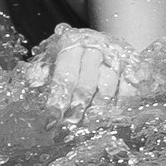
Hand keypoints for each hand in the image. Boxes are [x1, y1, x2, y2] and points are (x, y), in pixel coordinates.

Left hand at [23, 27, 139, 122]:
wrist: (100, 40)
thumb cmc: (71, 54)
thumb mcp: (51, 56)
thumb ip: (40, 70)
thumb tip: (32, 83)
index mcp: (70, 44)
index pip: (64, 76)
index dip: (57, 99)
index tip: (51, 120)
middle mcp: (94, 47)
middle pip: (87, 83)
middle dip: (78, 107)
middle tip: (71, 126)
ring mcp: (115, 54)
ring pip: (109, 85)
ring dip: (100, 107)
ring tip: (92, 123)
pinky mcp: (132, 61)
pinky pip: (130, 83)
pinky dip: (124, 99)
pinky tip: (115, 113)